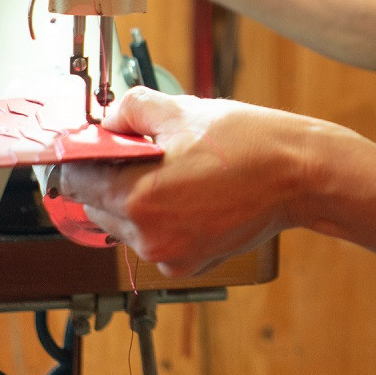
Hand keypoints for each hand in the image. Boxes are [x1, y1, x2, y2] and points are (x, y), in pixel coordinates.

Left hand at [58, 87, 331, 277]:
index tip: (82, 147)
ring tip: (170, 170)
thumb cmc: (250, 144)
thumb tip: (106, 120)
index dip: (76, 159)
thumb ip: (130, 110)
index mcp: (139, 197)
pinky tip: (188, 193)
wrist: (300, 176)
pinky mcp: (188, 264)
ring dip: (133, 199)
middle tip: (134, 151)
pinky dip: (159, 218)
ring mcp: (169, 255)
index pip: (75, 183)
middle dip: (107, 179)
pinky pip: (153, 239)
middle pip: (96, 207)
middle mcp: (148, 236)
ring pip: (124, 225)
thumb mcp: (181, 110)